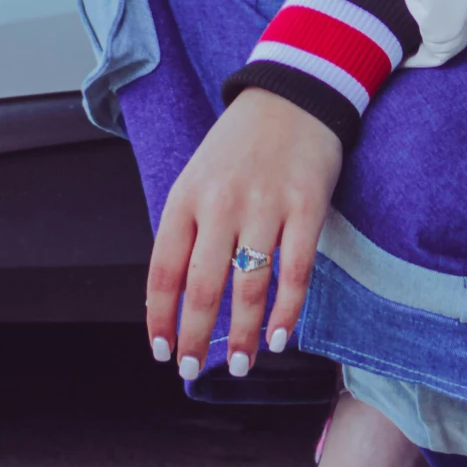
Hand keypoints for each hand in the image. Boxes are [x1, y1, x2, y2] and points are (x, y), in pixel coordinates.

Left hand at [145, 88, 342, 377]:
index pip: (163, 272)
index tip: (162, 351)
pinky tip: (278, 337)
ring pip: (249, 287)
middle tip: (192, 371)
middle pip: (202, 288)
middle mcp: (220, 203)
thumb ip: (187, 229)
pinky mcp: (306, 207)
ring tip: (240, 364)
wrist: (292, 95)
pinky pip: (295, 272)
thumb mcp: (197, 177)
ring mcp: (265, 205)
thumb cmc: (240, 145)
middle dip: (195, 339)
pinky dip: (286, 312)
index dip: (160, 319)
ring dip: (242, 336)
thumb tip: (174, 297)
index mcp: (185, 197)